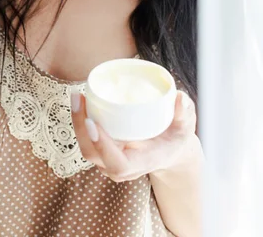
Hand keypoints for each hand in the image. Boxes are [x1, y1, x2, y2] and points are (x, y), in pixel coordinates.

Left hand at [71, 89, 196, 181]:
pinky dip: (80, 121)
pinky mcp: (103, 149)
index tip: (93, 122)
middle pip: (92, 153)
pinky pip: (86, 139)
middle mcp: (121, 166)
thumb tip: (179, 98)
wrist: (169, 150)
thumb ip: (185, 114)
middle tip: (79, 98)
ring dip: (77, 122)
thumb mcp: (186, 127)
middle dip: (80, 127)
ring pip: (86, 146)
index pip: (117, 163)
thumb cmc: (175, 137)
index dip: (103, 146)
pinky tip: (80, 100)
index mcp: (141, 162)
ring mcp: (110, 159)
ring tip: (77, 96)